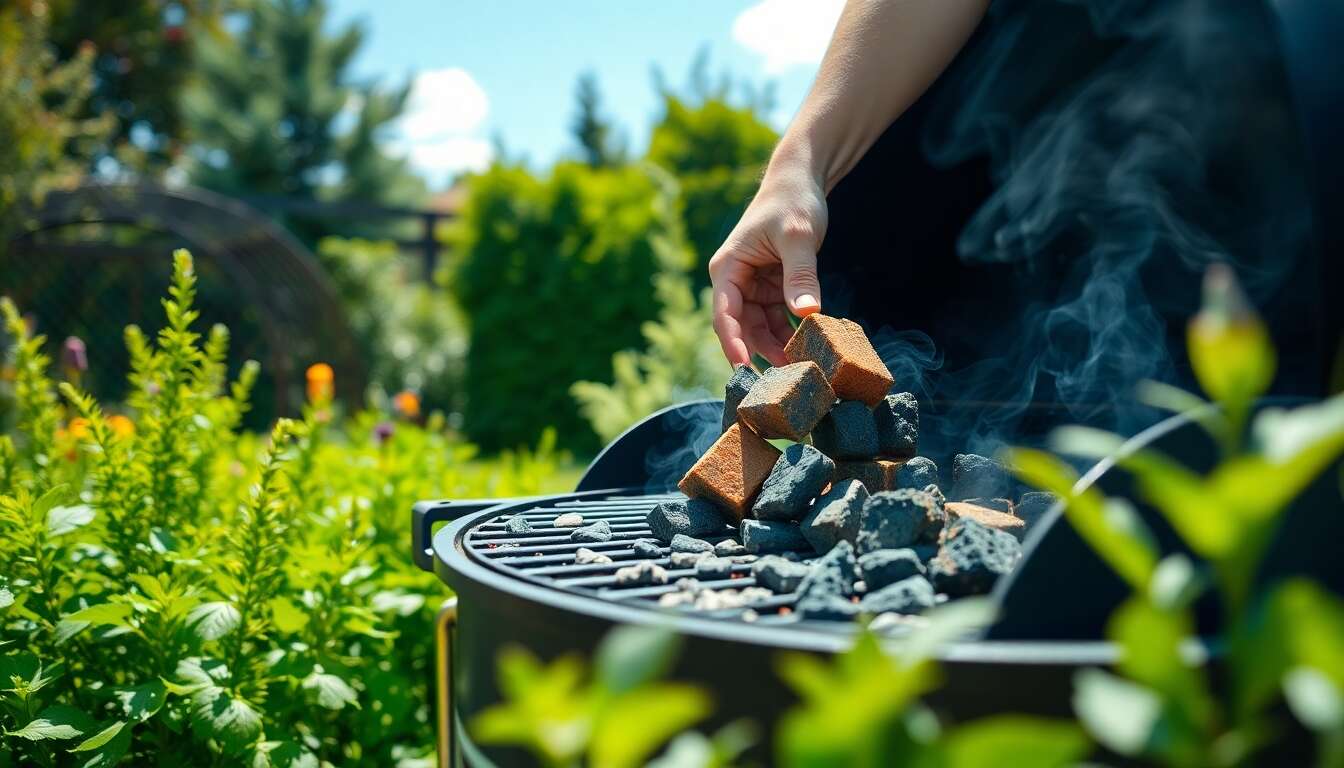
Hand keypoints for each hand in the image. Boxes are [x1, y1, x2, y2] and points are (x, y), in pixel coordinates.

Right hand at [708, 156, 827, 366]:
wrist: (801, 182)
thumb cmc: (793, 202)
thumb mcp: (798, 237)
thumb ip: (801, 275)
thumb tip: (807, 313)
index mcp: (728, 268)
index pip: (725, 313)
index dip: (732, 342)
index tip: (743, 368)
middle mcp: (734, 282)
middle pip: (742, 327)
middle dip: (761, 351)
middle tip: (786, 376)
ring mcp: (753, 288)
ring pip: (760, 329)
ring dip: (779, 346)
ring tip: (802, 364)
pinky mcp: (771, 290)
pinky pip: (777, 320)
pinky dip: (791, 332)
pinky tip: (809, 345)